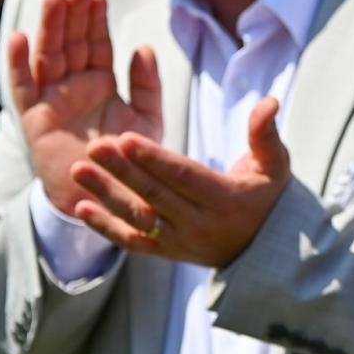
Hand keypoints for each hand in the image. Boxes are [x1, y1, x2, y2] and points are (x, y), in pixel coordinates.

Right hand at [7, 0, 161, 215]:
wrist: (108, 200)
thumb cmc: (127, 161)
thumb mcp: (146, 121)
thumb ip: (147, 86)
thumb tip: (144, 47)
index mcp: (99, 82)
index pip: (96, 42)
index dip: (95, 18)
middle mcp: (73, 86)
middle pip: (71, 42)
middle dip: (74, 13)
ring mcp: (52, 100)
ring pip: (49, 56)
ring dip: (50, 27)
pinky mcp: (34, 120)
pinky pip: (23, 88)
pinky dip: (18, 64)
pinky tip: (18, 37)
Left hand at [70, 96, 289, 267]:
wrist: (263, 248)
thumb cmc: (267, 195)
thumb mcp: (274, 164)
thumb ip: (265, 133)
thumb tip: (268, 101)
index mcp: (224, 199)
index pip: (184, 177)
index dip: (154, 159)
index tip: (126, 138)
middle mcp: (199, 224)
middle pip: (155, 194)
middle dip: (122, 170)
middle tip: (94, 146)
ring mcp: (180, 240)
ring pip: (138, 217)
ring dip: (106, 195)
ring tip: (78, 170)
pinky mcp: (166, 252)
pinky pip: (132, 242)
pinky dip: (105, 228)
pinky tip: (81, 208)